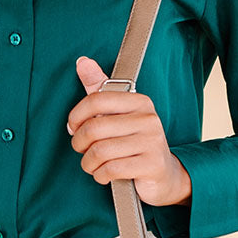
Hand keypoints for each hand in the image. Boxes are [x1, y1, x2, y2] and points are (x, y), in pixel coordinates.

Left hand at [66, 55, 191, 207]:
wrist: (164, 174)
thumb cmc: (134, 143)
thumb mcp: (117, 114)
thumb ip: (99, 89)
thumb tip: (82, 62)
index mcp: (138, 101)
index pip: (96, 100)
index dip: (76, 116)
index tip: (73, 128)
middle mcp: (147, 118)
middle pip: (94, 128)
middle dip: (79, 143)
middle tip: (81, 150)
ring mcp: (152, 142)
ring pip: (100, 152)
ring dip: (88, 163)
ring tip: (92, 164)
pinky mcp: (151, 165)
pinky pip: (111, 169)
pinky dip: (100, 175)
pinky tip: (103, 175)